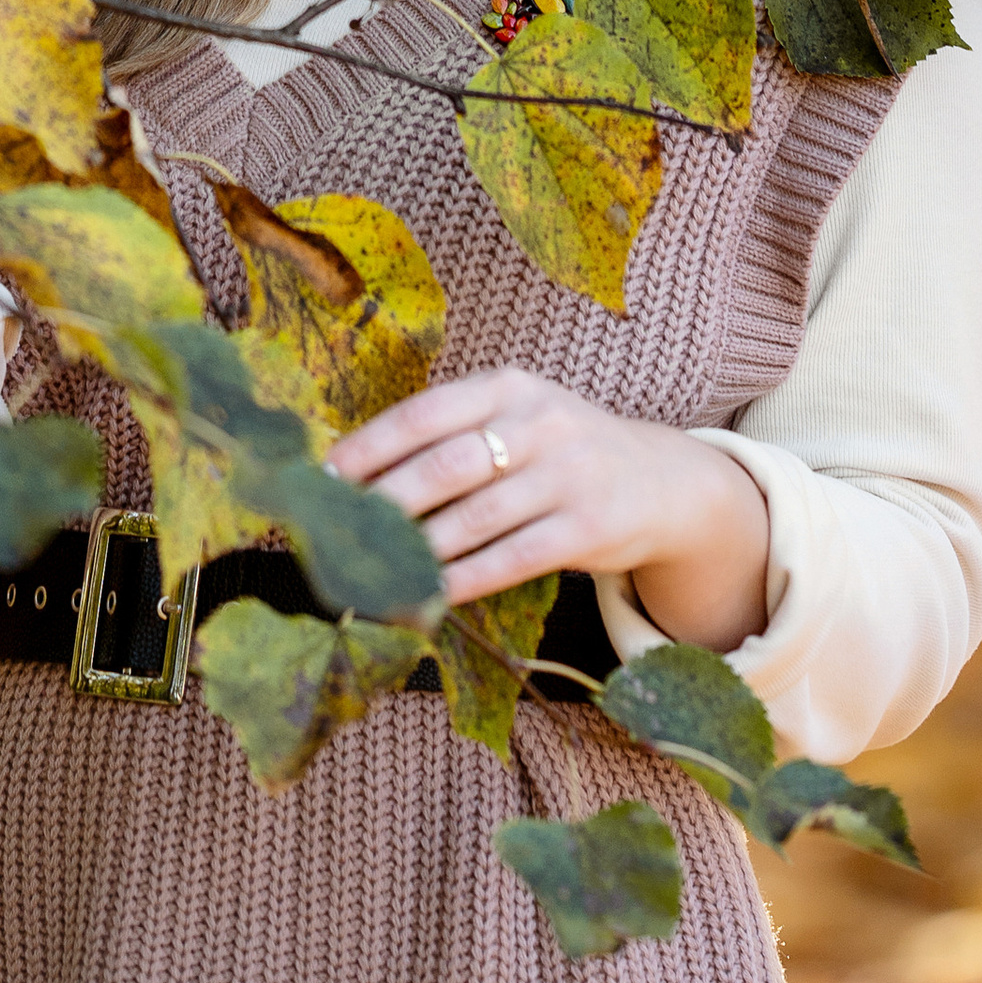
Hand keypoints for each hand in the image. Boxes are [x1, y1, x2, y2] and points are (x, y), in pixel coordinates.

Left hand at [327, 367, 771, 652]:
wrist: (661, 481)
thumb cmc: (561, 452)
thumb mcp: (518, 420)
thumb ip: (453, 437)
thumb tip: (358, 475)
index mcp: (508, 386)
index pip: (423, 415)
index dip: (367, 449)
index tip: (320, 481)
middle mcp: (538, 421)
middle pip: (443, 467)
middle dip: (382, 506)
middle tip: (335, 537)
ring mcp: (566, 474)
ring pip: (473, 519)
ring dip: (415, 552)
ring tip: (369, 573)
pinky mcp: (587, 526)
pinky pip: (511, 558)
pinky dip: (464, 580)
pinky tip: (428, 596)